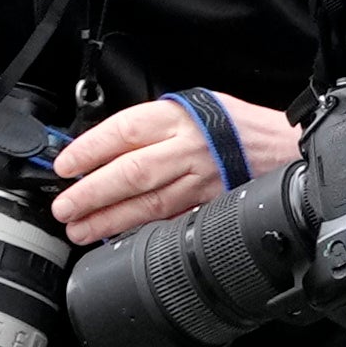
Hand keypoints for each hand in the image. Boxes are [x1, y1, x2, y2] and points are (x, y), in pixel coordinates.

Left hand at [47, 90, 293, 244]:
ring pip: (149, 203)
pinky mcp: (211, 206)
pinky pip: (171, 221)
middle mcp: (189, 148)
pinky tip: (119, 239)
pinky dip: (143, 232)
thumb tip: (100, 148)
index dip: (91, 149)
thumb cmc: (230, 126)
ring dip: (110, 219)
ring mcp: (202, 181)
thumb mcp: (188, 107)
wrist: (280, 145)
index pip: (125, 131)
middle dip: (93, 193)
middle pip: (132, 172)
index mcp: (178, 117)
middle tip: (65, 207)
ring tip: (81, 229)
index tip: (66, 165)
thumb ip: (148, 126)